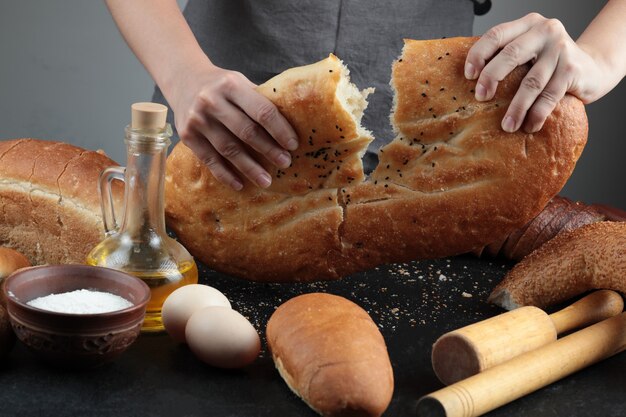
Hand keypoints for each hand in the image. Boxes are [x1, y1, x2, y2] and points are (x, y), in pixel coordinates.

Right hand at [171, 63, 298, 189]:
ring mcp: (197, 119)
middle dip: (268, 150)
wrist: (183, 79)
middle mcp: (212, 101)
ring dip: (249, 168)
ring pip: (228, 149)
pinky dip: (225, 174)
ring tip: (266, 181)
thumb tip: (293, 122)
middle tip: (285, 163)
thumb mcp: (239, 82)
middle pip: (246, 131)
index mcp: (231, 85)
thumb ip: (259, 99)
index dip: (279, 129)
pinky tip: (239, 184)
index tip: (292, 145)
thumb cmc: (222, 85)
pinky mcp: (187, 136)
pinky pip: (209, 160)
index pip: (262, 110)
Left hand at [465, 13, 606, 132]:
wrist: (593, 68)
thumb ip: (507, 57)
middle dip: (491, 77)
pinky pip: (549, 96)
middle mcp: (545, 32)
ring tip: (507, 126)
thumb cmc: (550, 63)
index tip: (468, 75)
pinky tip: (529, 126)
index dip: (479, 54)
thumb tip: (472, 83)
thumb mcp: (529, 52)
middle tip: (481, 97)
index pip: (496, 34)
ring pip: (531, 82)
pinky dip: (537, 114)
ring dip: (516, 107)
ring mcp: (560, 50)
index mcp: (527, 25)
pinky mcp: (572, 70)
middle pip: (510, 54)